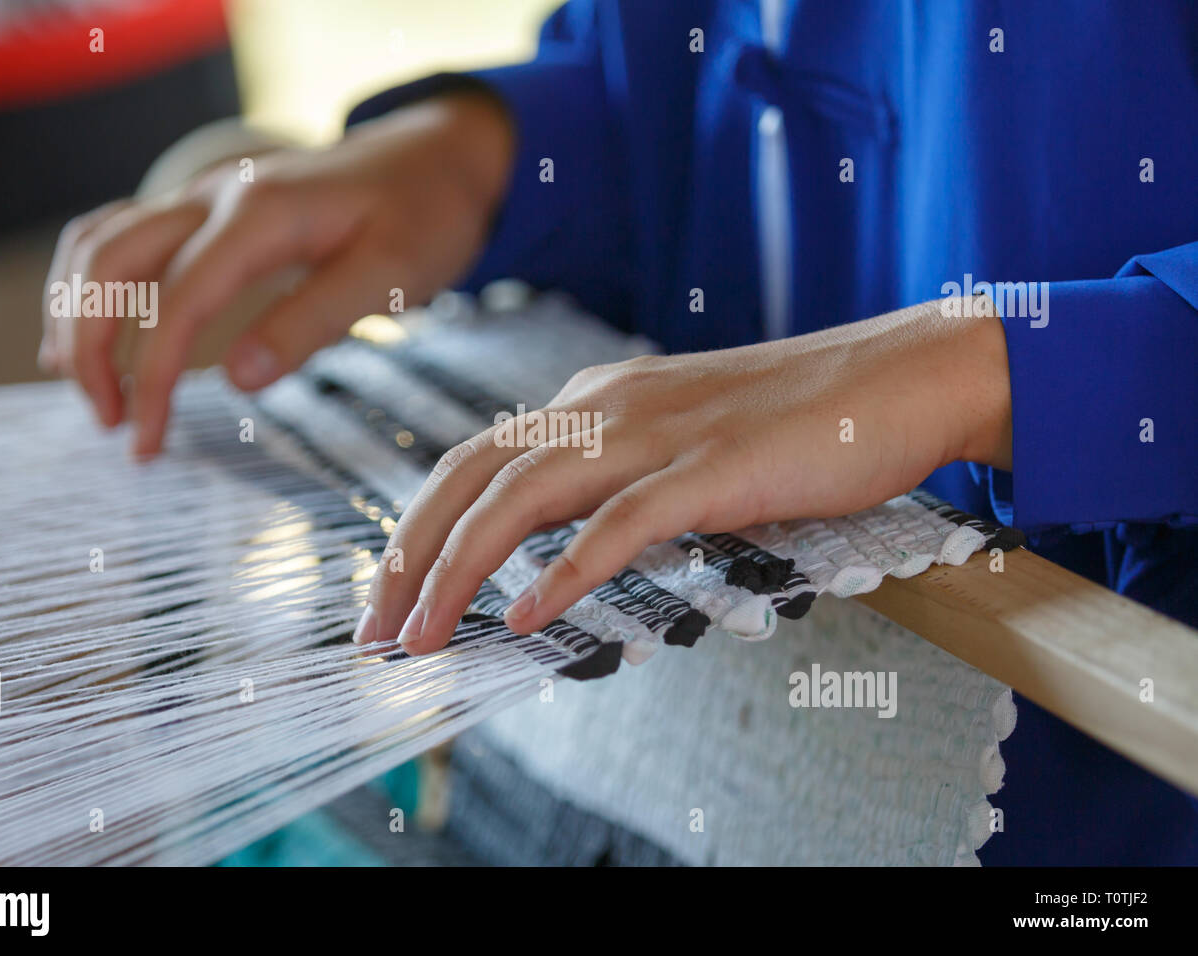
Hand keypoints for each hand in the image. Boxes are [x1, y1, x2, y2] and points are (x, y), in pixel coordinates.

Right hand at [39, 92, 513, 457]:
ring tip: (90, 391)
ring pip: (100, 241)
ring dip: (77, 313)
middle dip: (88, 347)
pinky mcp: (209, 209)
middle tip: (109, 425)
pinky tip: (89, 332)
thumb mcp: (391, 274)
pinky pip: (122, 234)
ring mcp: (206, 196)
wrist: (439, 156)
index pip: (177, 302)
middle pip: (108, 262)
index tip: (146, 443)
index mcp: (261, 214)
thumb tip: (237, 378)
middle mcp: (216, 195)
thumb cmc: (425, 215)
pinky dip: (92, 284)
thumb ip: (314, 321)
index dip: (152, 378)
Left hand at [355, 298, 1011, 652]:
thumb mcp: (676, 443)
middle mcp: (606, 406)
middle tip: (374, 632)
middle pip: (473, 477)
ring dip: (462, 571)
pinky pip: (621, 523)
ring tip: (424, 638)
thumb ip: (612, 482)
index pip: (473, 462)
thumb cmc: (792, 422)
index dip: (416, 529)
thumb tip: (548, 549)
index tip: (386, 594)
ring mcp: (658, 433)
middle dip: (410, 557)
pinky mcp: (714, 467)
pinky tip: (527, 617)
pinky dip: (565, 570)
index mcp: (593, 401)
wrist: (897, 377)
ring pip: (526, 497)